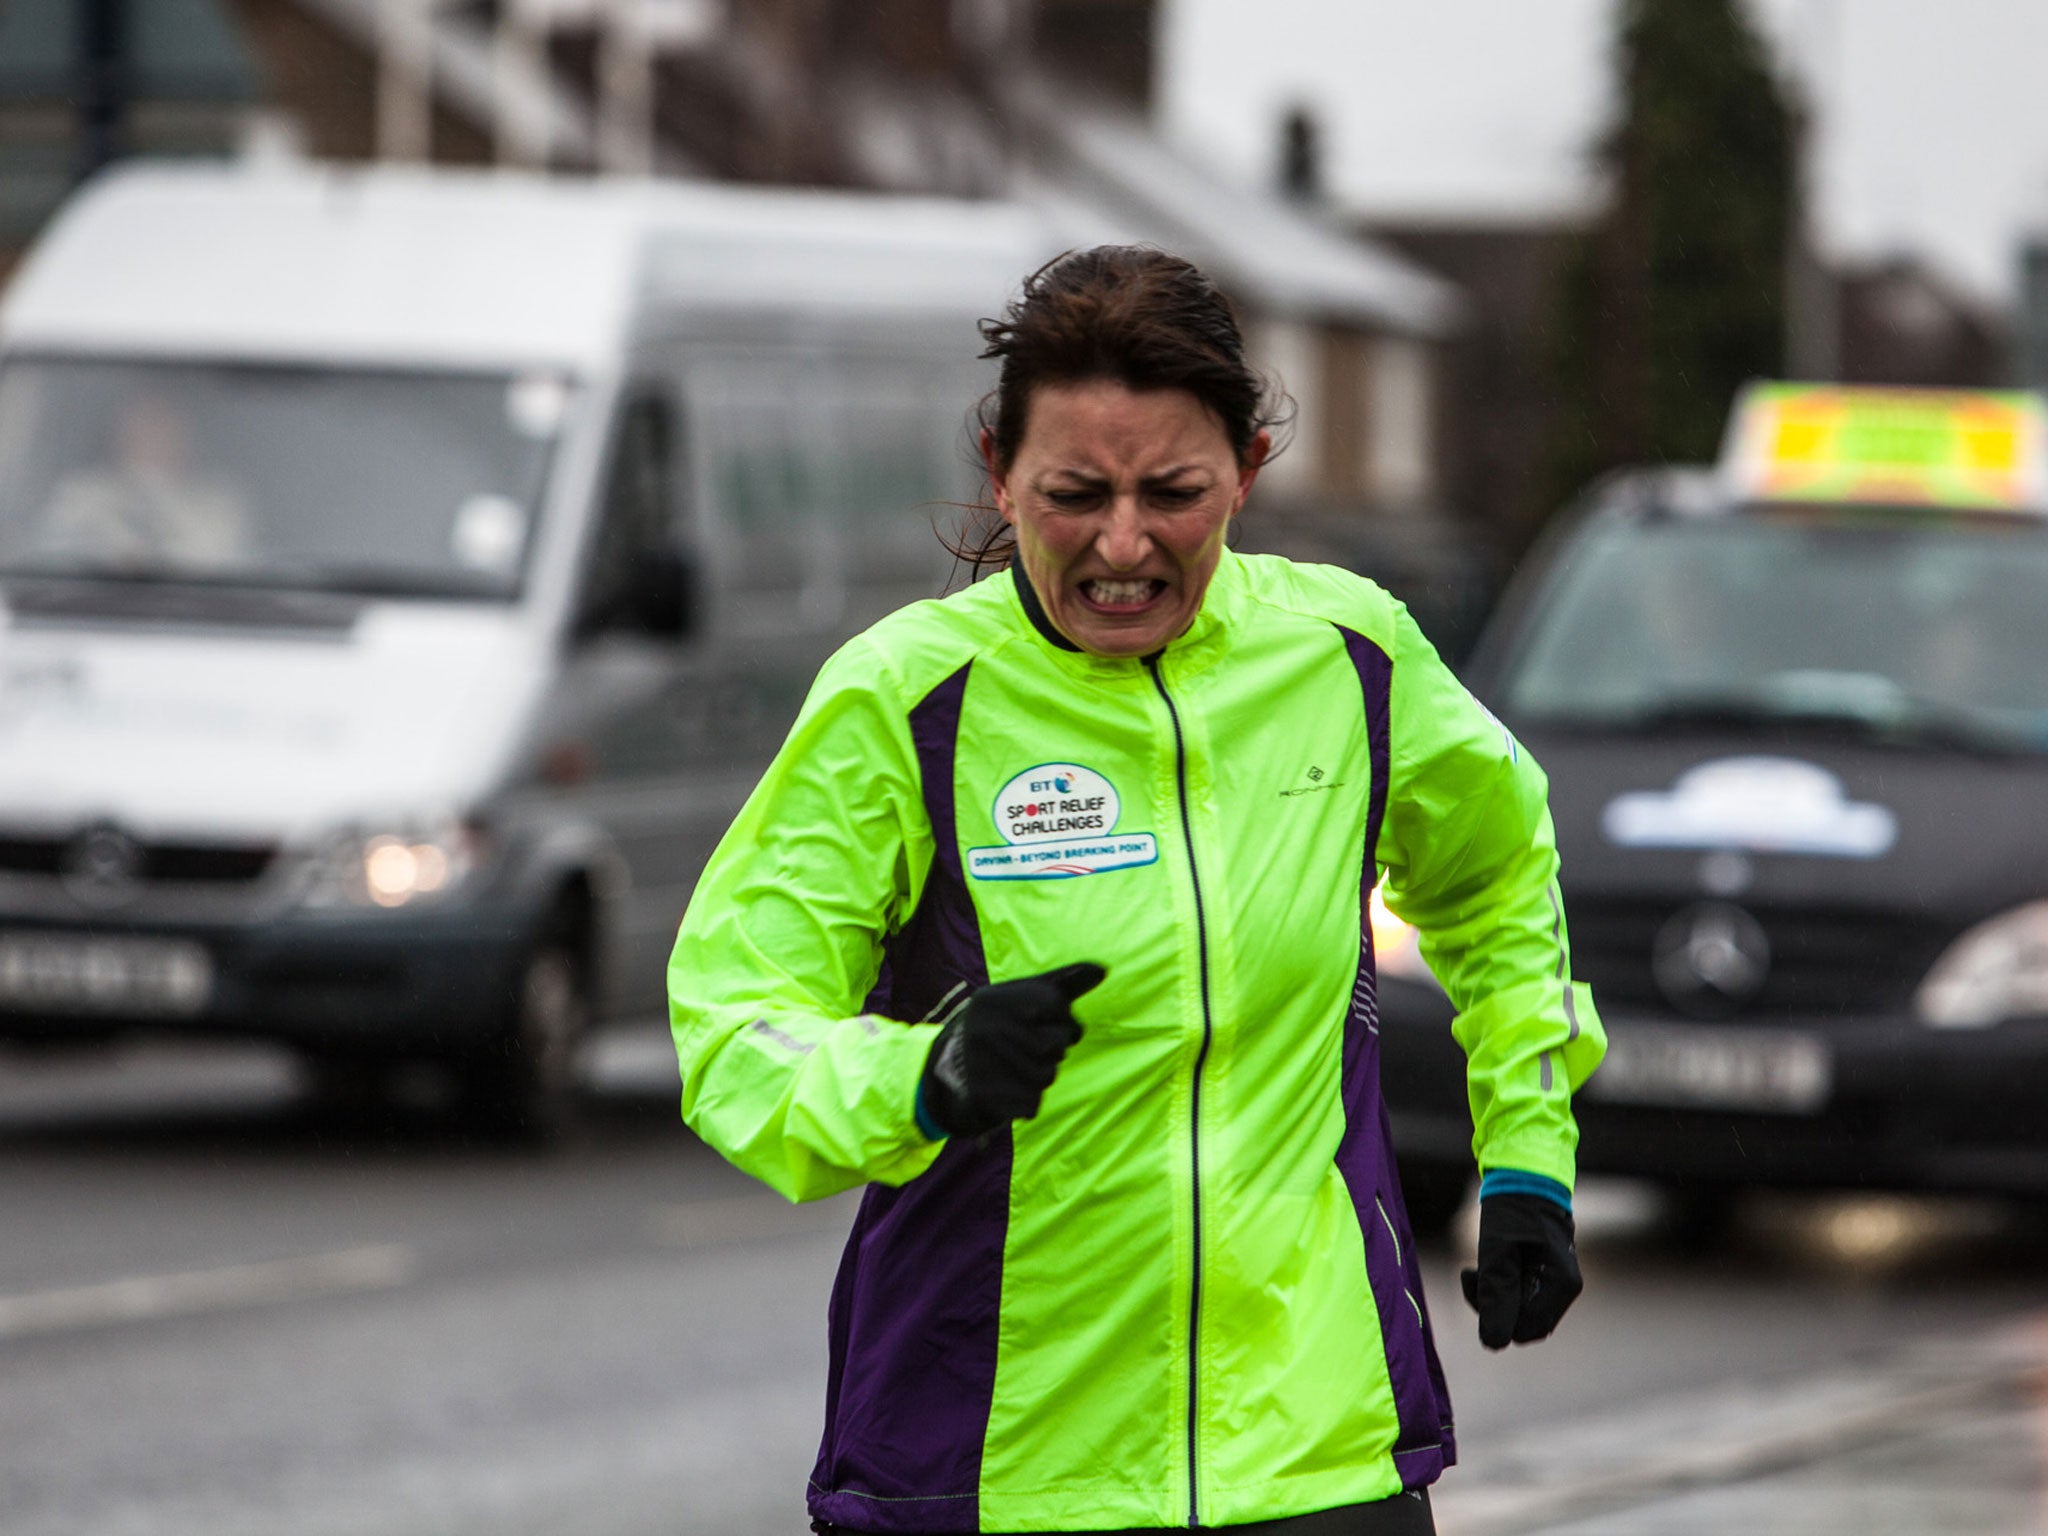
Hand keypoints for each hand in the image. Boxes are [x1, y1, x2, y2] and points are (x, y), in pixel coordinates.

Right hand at [918, 963, 1105, 1137]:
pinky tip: (1008, 1090)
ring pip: (1047, 1075)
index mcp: (995, 998)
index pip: (1058, 1005)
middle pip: (1057, 1043)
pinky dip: (1026, 1101)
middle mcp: (986, 1027)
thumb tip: (1102, 969)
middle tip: (1026, 1048)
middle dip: (1053, 1050)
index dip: (1061, 1018)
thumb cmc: (999, 1028)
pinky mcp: (984, 1097)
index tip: (1040, 1022)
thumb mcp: (1023, 998)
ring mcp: (982, 1062)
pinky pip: (1033, 1104)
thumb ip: (1063, 984)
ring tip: (1016, 1068)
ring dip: (1040, 1076)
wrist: (946, 1073)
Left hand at [1459, 1193, 1581, 1349]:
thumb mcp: (1497, 1251)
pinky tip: (1488, 1264)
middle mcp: (1565, 1287)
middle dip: (1495, 1306)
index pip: (1526, 1330)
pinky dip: (1502, 1286)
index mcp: (1561, 1285)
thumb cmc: (1511, 1210)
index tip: (1473, 1282)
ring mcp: (1556, 1281)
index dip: (1496, 1318)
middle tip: (1472, 1274)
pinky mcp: (1545, 1273)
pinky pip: (1522, 1296)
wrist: (1524, 1176)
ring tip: (1477, 1267)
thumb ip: (1496, 1295)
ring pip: (1521, 1310)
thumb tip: (1493, 1344)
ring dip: (1496, 1295)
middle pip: (1525, 1324)